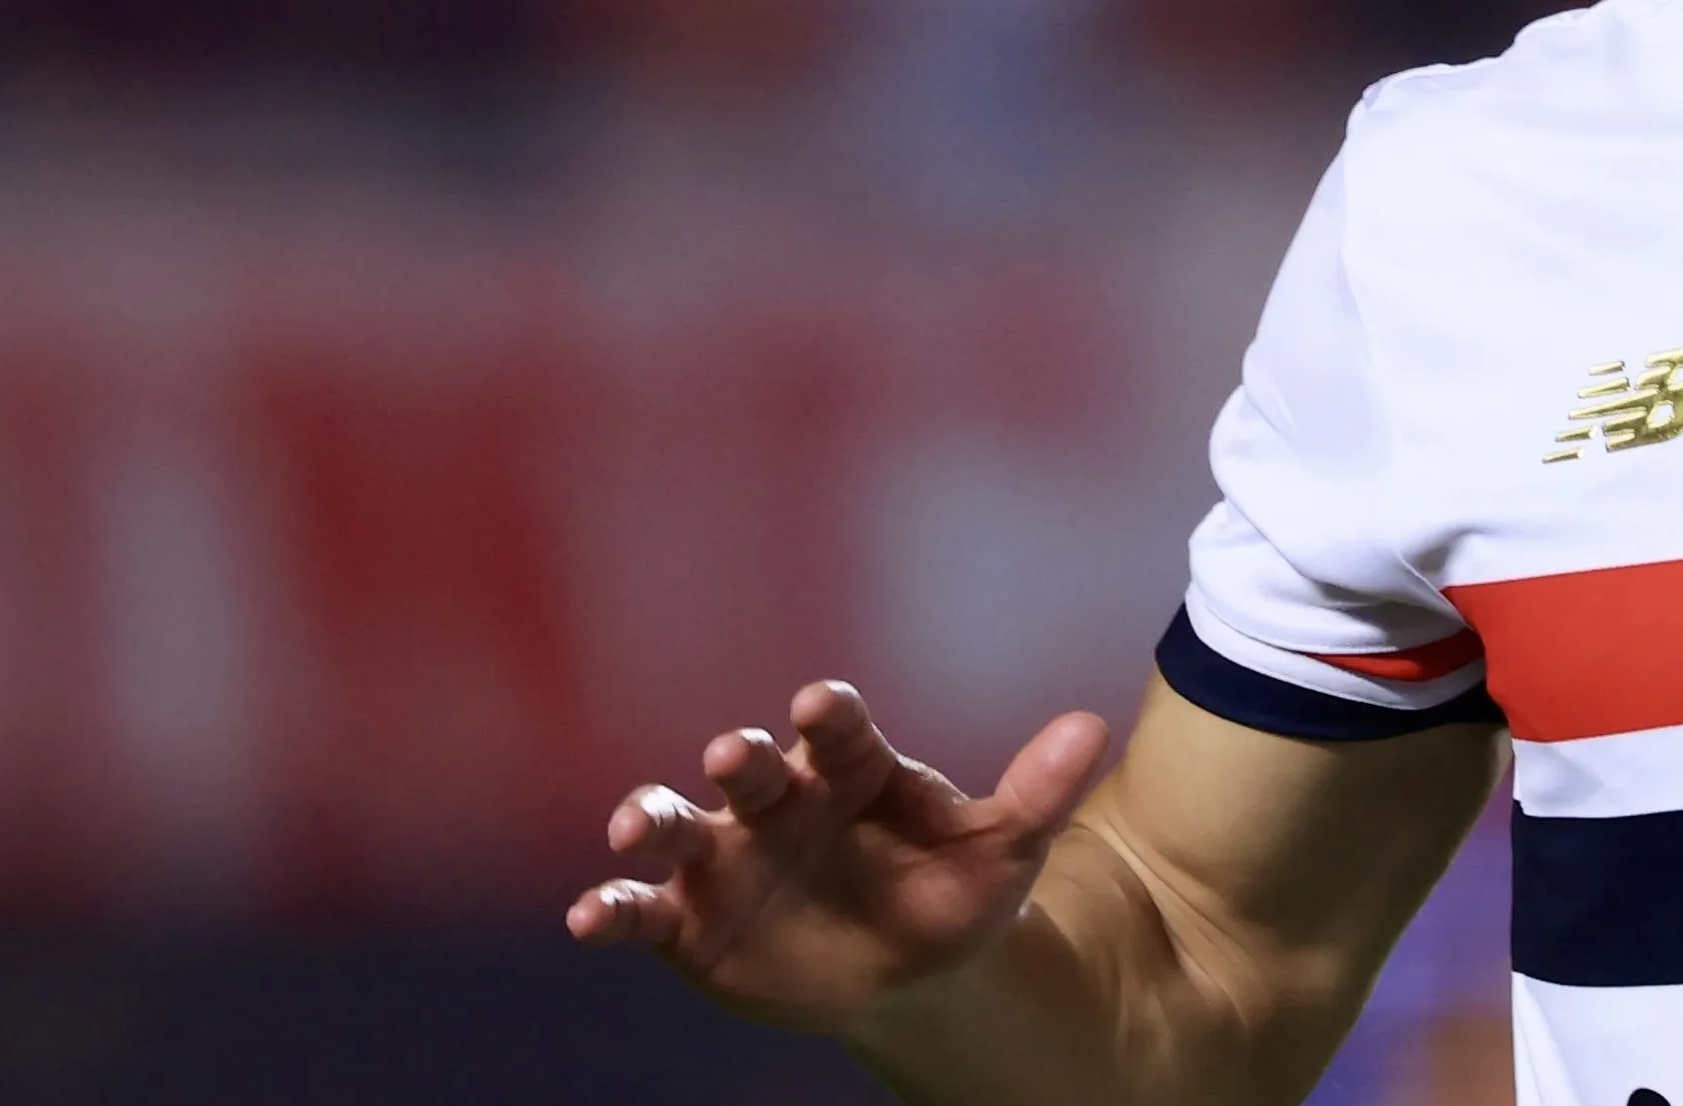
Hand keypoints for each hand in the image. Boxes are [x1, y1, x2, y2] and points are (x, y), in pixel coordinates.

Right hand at [566, 679, 1110, 1032]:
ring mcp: (726, 858)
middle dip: (740, 759)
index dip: (829, 717)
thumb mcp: (1003, 852)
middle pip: (752, 769)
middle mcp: (779, 800)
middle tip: (732, 755)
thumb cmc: (953, 895)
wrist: (907, 976)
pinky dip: (609, 908)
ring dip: (653, 819)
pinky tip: (587, 917)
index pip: (838, 731)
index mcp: (852, 769)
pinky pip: (639, 911)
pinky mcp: (685, 921)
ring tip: (638, 829)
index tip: (825, 707)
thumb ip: (1039, 793)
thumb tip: (1095, 729)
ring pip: (678, 825)